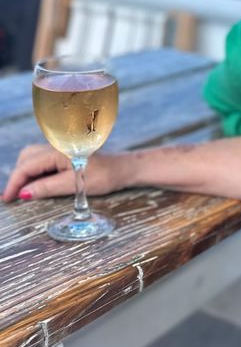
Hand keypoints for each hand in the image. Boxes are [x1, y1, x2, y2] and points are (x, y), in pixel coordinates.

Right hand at [2, 144, 129, 201]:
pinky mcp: (63, 153)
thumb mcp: (75, 185)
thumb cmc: (104, 176)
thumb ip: (48, 188)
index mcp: (56, 151)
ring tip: (22, 192)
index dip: (14, 184)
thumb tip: (24, 194)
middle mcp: (55, 146)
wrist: (122, 169)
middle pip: (25, 159)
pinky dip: (33, 171)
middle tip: (12, 198)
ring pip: (31, 158)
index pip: (26, 167)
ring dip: (24, 173)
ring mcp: (59, 148)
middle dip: (17, 178)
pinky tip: (35, 183)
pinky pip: (41, 159)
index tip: (8, 200)